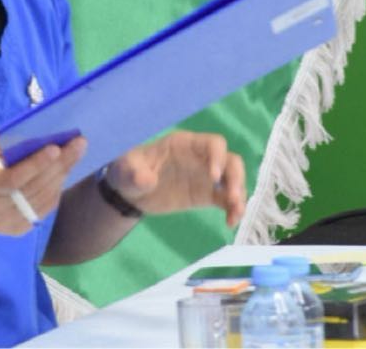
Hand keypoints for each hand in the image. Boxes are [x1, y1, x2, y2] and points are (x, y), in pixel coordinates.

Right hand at [0, 136, 87, 235]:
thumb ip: (6, 142)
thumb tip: (40, 132)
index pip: (13, 179)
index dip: (36, 164)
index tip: (56, 148)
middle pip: (34, 188)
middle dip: (59, 164)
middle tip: (79, 144)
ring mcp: (9, 223)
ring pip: (44, 198)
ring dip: (62, 174)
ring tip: (75, 153)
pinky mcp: (20, 229)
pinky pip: (45, 207)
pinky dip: (57, 187)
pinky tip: (63, 171)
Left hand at [107, 132, 244, 225]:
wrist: (129, 191)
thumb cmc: (128, 170)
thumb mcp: (126, 170)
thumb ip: (134, 173)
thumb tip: (146, 180)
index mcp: (184, 144)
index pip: (212, 143)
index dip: (217, 157)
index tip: (214, 177)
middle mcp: (201, 158)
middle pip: (230, 161)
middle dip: (235, 178)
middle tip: (231, 198)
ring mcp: (205, 177)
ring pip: (233, 180)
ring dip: (239, 195)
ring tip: (234, 214)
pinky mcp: (206, 195)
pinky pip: (226, 200)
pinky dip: (233, 209)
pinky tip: (230, 223)